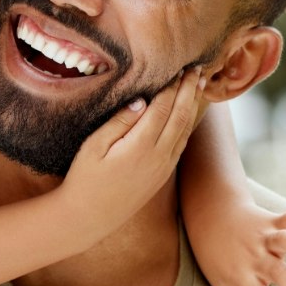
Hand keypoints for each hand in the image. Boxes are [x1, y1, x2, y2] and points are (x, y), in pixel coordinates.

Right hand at [60, 70, 204, 228]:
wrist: (90, 217)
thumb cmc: (85, 178)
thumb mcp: (94, 146)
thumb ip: (118, 122)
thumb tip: (141, 101)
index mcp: (140, 146)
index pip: (163, 108)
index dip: (172, 87)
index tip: (178, 68)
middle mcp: (158, 157)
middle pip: (180, 116)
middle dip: (190, 91)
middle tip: (197, 69)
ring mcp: (163, 167)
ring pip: (185, 130)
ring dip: (193, 105)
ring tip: (200, 85)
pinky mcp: (162, 175)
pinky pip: (181, 144)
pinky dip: (188, 124)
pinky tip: (188, 113)